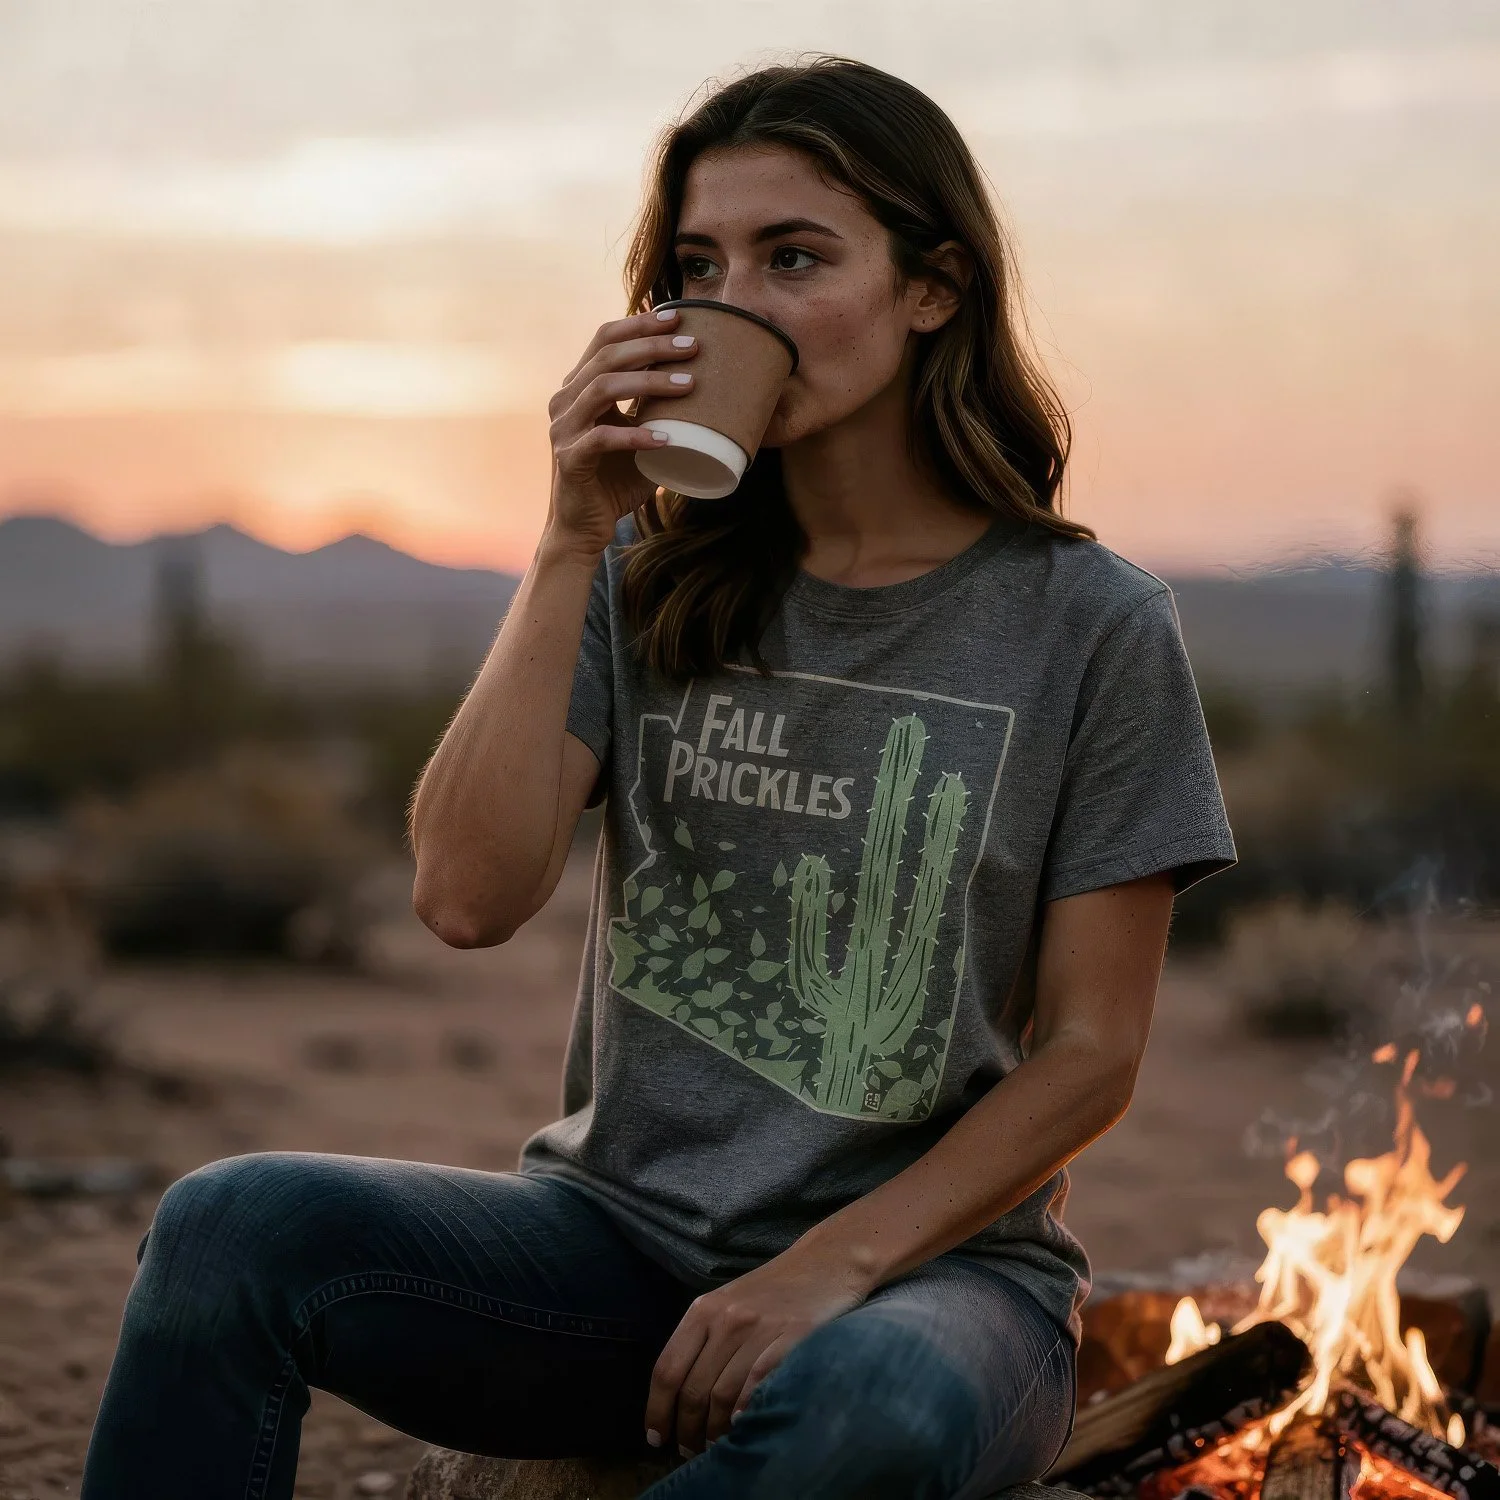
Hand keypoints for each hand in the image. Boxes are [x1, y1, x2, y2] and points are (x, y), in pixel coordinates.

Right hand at [543, 306, 698, 558]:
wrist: (584, 527)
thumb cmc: (614, 479)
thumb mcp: (637, 434)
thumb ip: (654, 408)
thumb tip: (701, 382)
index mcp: (579, 387)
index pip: (604, 339)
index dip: (639, 325)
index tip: (677, 317)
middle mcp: (565, 401)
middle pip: (607, 356)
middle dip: (653, 347)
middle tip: (693, 347)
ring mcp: (564, 429)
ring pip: (603, 388)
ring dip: (649, 383)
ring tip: (688, 385)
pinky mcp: (569, 459)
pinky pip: (602, 438)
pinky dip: (636, 436)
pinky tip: (666, 438)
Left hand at [645, 1246, 870, 1456]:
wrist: (824, 1262)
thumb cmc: (771, 1290)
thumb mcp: (727, 1305)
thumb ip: (703, 1342)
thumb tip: (678, 1400)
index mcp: (703, 1310)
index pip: (667, 1369)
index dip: (657, 1410)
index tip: (655, 1438)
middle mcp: (727, 1319)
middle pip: (694, 1389)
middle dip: (686, 1430)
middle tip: (689, 1452)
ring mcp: (760, 1329)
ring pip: (723, 1395)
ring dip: (714, 1432)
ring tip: (715, 1447)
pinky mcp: (793, 1337)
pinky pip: (759, 1384)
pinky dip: (746, 1411)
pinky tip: (741, 1427)